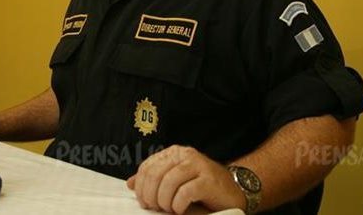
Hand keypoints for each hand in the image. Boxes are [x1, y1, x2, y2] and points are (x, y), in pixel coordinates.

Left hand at [126, 145, 244, 213]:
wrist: (233, 192)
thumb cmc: (202, 189)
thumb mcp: (174, 182)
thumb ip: (153, 180)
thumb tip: (130, 183)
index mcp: (174, 153)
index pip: (147, 167)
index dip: (141, 187)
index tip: (145, 202)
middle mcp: (186, 155)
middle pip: (155, 174)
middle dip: (151, 196)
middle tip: (157, 208)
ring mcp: (199, 165)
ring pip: (168, 183)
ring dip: (165, 202)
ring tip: (171, 209)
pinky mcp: (209, 179)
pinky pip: (184, 192)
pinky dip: (178, 205)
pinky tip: (181, 209)